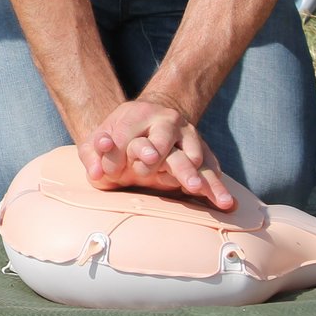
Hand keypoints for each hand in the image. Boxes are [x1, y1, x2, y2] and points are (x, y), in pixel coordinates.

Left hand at [77, 97, 236, 209]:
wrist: (148, 118)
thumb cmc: (118, 136)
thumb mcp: (98, 142)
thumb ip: (93, 156)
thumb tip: (97, 174)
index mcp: (137, 114)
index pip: (126, 138)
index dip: (116, 158)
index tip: (111, 175)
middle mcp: (166, 121)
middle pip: (163, 141)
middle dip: (159, 157)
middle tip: (169, 175)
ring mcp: (188, 135)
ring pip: (194, 156)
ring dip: (197, 175)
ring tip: (202, 192)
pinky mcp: (203, 149)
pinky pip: (212, 167)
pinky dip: (215, 183)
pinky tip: (223, 201)